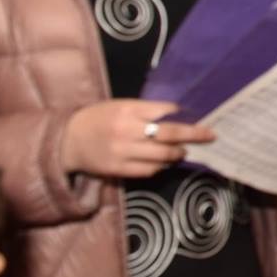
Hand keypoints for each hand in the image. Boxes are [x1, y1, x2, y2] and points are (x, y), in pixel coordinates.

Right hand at [62, 99, 215, 178]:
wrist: (67, 140)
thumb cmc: (99, 118)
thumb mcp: (120, 106)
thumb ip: (146, 110)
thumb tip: (178, 114)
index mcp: (127, 110)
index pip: (165, 112)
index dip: (184, 116)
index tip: (199, 118)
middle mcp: (126, 131)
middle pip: (169, 135)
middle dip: (194, 135)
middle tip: (209, 136)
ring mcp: (122, 152)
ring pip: (161, 156)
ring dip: (178, 153)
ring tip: (183, 151)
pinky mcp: (117, 169)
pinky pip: (148, 170)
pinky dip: (160, 167)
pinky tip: (164, 163)